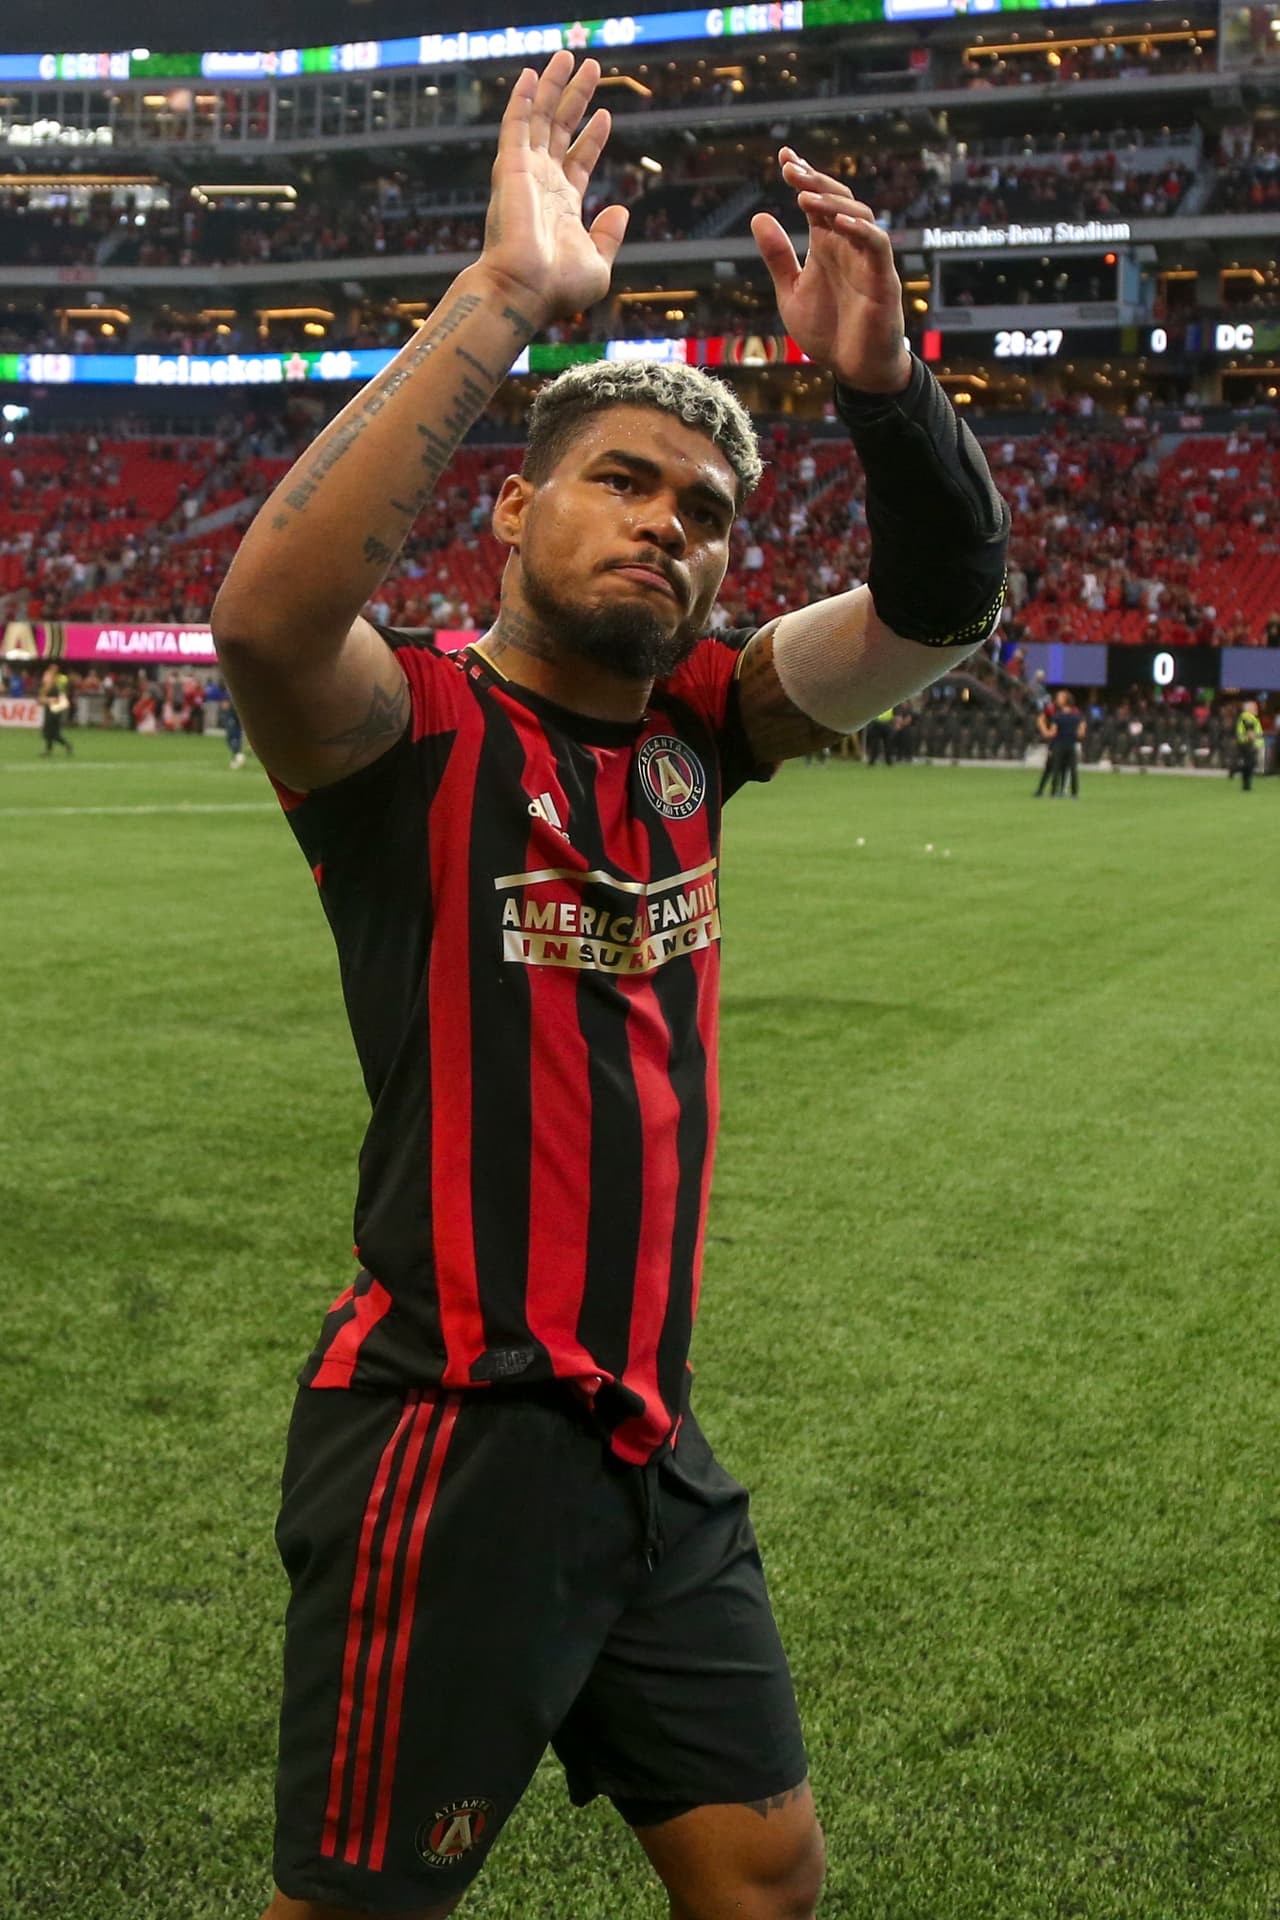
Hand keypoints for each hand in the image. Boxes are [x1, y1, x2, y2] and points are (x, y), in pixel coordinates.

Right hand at [478, 51, 629, 326]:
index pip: (579, 160)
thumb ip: (610, 236)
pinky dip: (524, 98)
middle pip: (560, 130)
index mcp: (563, 207)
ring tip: (567, 55)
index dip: (592, 137)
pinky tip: (533, 74)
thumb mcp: (599, 266)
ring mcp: (526, 174)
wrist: (524, 291)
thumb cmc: (558, 290)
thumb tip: (622, 209)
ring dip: (554, 86)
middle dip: (575, 98)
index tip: (604, 114)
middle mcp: (543, 186)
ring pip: (540, 118)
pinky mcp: (511, 166)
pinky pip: (517, 123)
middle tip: (591, 67)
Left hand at [751, 151, 911, 394]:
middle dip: (814, 180)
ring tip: (804, 195)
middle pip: (837, 200)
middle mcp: (847, 246)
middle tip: (789, 168)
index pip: (816, 201)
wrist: (854, 370)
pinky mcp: (882, 279)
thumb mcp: (791, 292)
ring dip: (833, 202)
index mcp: (826, 245)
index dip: (803, 176)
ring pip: (859, 215)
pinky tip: (837, 223)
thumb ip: (778, 257)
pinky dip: (860, 230)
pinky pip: (877, 244)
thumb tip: (758, 217)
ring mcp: (867, 260)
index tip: (784, 157)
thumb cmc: (827, 333)